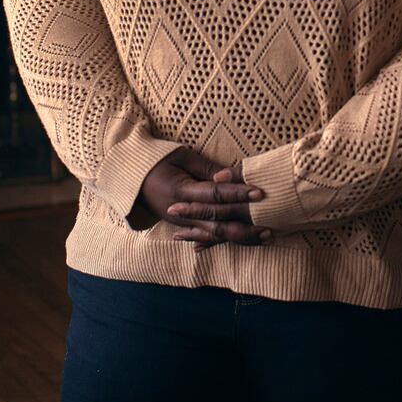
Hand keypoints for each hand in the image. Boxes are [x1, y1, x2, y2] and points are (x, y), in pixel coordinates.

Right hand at [135, 149, 269, 247]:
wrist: (131, 180)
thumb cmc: (157, 161)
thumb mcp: (181, 156)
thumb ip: (207, 168)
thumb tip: (232, 174)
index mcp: (181, 191)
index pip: (214, 194)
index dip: (237, 193)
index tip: (260, 192)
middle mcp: (182, 213)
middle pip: (218, 223)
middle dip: (246, 225)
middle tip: (271, 223)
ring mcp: (182, 224)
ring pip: (216, 236)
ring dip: (242, 237)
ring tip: (266, 236)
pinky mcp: (183, 228)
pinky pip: (207, 239)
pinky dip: (226, 243)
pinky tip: (246, 244)